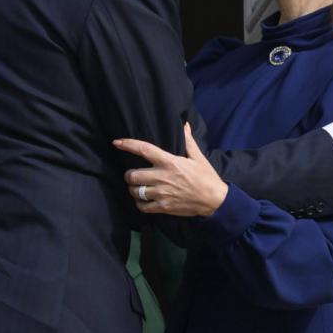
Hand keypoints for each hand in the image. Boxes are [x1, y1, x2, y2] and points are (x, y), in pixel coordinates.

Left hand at [114, 123, 228, 216]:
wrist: (214, 200)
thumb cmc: (206, 177)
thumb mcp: (198, 157)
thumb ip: (188, 141)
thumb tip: (185, 125)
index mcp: (170, 162)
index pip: (144, 150)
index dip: (128, 145)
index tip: (117, 142)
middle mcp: (162, 177)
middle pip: (132, 175)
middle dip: (129, 175)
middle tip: (132, 175)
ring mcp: (162, 193)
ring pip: (135, 191)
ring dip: (133, 189)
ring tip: (137, 188)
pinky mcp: (163, 207)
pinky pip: (142, 206)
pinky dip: (139, 203)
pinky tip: (143, 200)